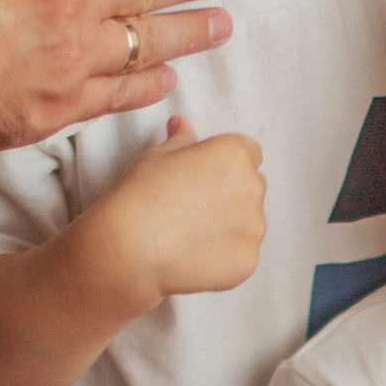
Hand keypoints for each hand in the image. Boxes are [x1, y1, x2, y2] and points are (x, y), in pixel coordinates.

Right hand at [81, 119, 265, 312]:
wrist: (130, 248)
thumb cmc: (140, 195)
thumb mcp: (157, 156)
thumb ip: (180, 139)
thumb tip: (181, 124)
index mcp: (235, 154)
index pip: (248, 153)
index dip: (225, 165)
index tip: (204, 177)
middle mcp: (253, 187)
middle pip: (251, 187)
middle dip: (231, 194)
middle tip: (194, 206)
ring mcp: (255, 227)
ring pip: (250, 222)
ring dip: (230, 225)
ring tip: (191, 234)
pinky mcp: (249, 260)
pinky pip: (243, 253)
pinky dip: (226, 255)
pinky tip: (195, 254)